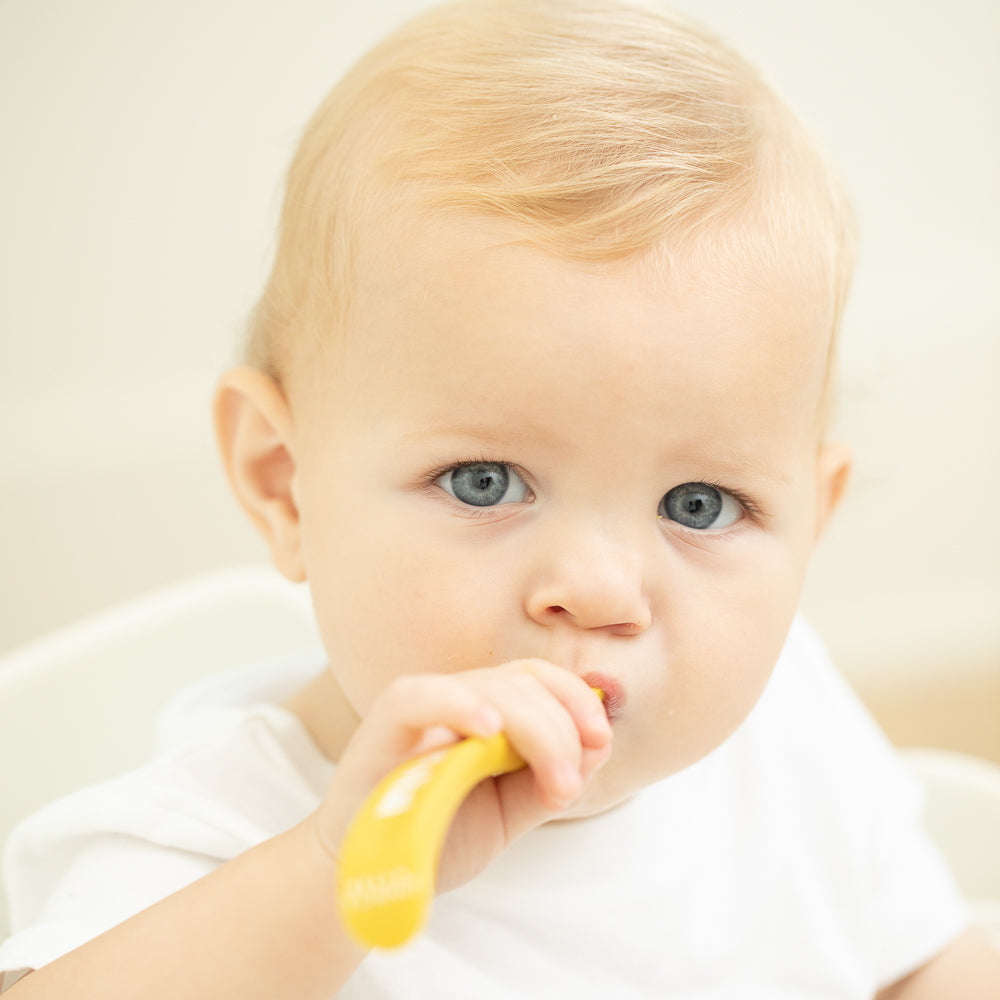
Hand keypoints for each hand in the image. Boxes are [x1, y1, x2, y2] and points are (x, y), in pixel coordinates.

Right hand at [310, 661, 612, 894]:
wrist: (372, 877)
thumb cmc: (438, 837)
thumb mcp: (509, 811)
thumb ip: (548, 780)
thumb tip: (597, 746)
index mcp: (484, 710)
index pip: (536, 678)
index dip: (575, 699)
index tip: (601, 740)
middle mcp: (455, 698)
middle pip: (522, 683)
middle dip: (562, 730)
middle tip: (569, 786)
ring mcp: (420, 707)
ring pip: (490, 689)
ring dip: (537, 732)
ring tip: (553, 786)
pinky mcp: (384, 726)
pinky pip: (422, 697)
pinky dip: (461, 705)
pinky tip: (490, 730)